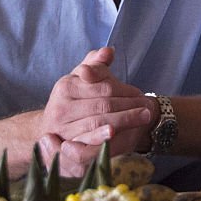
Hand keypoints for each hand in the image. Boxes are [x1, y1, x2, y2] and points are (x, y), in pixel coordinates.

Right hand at [39, 47, 152, 176]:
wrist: (52, 128)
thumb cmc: (75, 100)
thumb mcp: (83, 79)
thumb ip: (95, 64)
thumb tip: (108, 51)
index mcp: (65, 86)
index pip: (103, 87)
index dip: (124, 90)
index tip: (138, 92)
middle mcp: (61, 108)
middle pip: (104, 105)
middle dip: (129, 105)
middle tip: (147, 106)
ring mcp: (62, 129)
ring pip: (99, 122)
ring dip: (125, 119)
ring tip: (144, 116)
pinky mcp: (66, 149)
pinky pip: (86, 142)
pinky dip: (101, 138)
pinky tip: (114, 133)